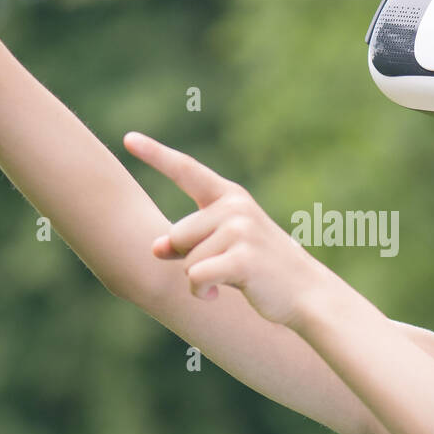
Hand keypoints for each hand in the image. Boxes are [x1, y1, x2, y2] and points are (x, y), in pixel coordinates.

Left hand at [122, 132, 333, 327]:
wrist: (306, 293)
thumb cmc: (261, 269)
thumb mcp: (225, 246)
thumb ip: (190, 241)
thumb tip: (155, 247)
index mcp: (230, 197)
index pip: (186, 170)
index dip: (155, 154)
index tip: (128, 139)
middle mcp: (235, 207)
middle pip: (177, 235)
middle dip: (186, 258)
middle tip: (219, 267)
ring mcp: (240, 231)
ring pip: (186, 260)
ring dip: (197, 280)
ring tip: (227, 281)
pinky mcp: (242, 259)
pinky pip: (196, 276)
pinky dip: (200, 291)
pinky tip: (218, 294)